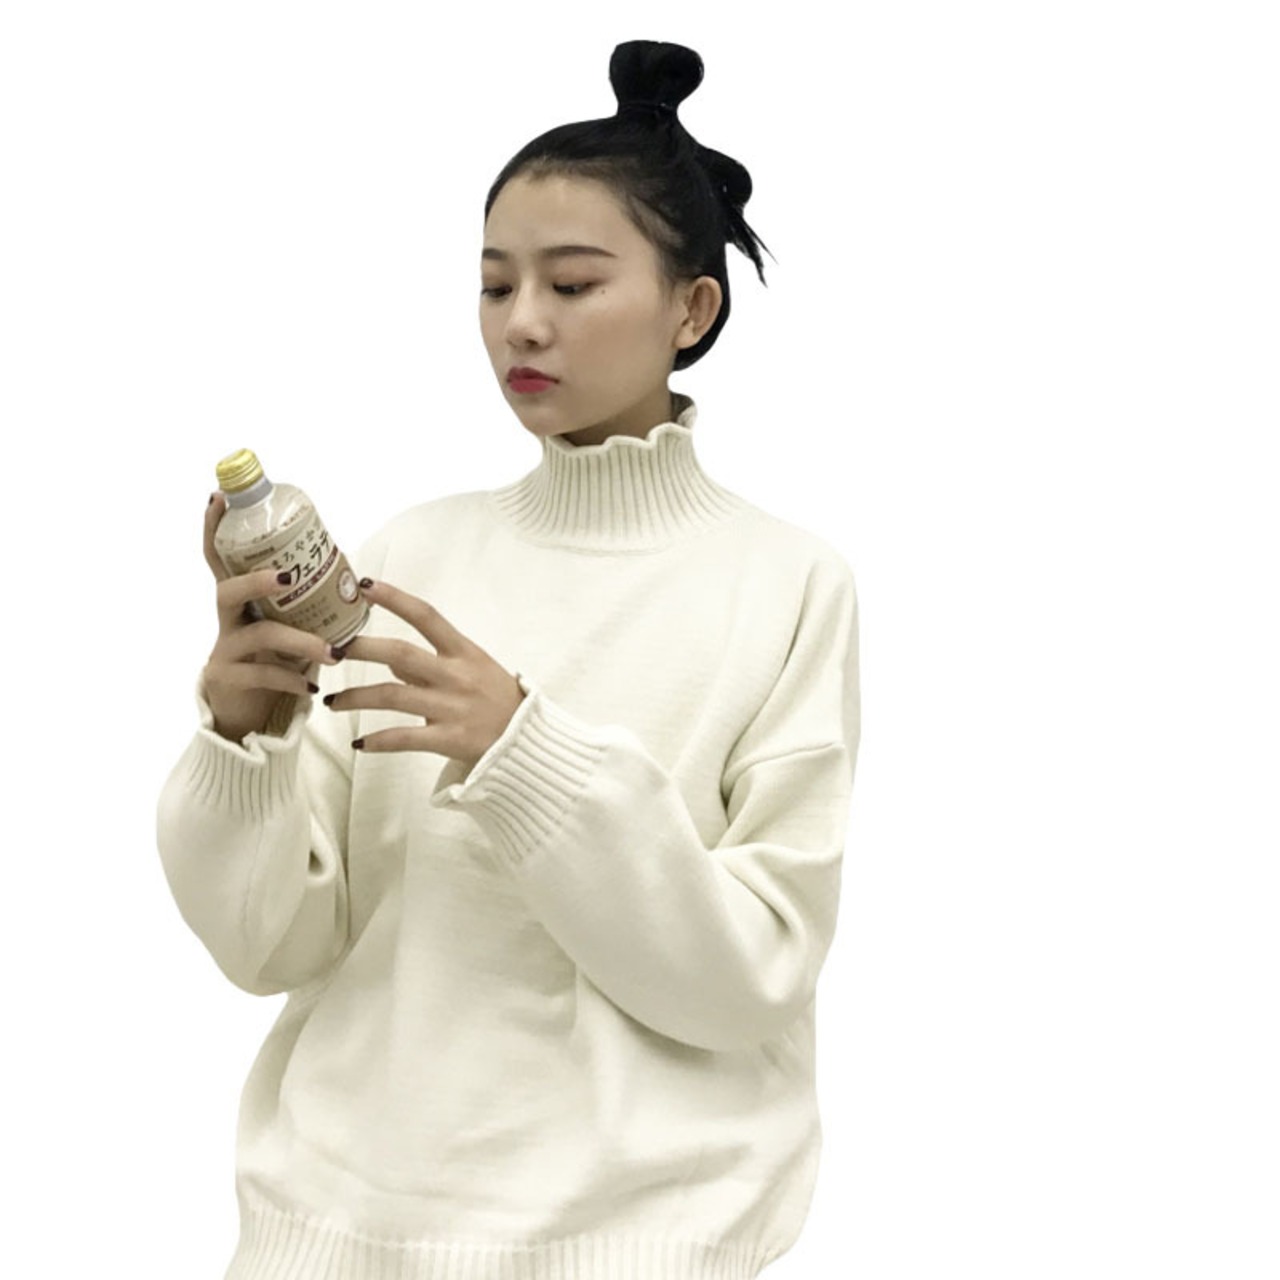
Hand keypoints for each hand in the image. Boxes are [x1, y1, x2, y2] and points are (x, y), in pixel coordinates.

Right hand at [201, 493, 338, 743]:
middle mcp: (228, 620)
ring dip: (300, 641)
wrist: (246, 712)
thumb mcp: (288, 626)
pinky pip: (262, 675)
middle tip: (287, 578)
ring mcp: (225, 650)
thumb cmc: (272, 660)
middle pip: (227, 591)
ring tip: (335, 652)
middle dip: (256, 581)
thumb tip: (357, 578)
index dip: (215, 529)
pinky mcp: (229, 680)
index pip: (220, 558)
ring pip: (258, 636)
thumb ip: (306, 604)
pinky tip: (312, 686)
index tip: (217, 498)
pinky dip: (292, 679)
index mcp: (240, 600)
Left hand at [326, 579, 525, 768]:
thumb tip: (391, 663)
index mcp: (463, 652)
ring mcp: (451, 708)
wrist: (528, 740)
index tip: (365, 585)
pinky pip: (404, 738)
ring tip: (332, 701)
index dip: (395, 599)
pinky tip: (359, 744)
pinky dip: (377, 741)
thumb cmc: (500, 699)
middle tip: (331, 649)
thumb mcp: (473, 668)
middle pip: (400, 655)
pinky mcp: (449, 739)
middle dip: (361, 649)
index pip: (426, 616)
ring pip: (392, 697)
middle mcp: (455, 676)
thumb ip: (432, 664)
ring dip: (356, 698)